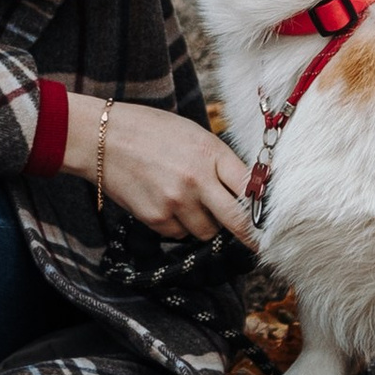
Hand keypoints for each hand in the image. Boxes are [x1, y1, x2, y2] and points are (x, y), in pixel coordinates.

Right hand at [75, 95, 257, 247]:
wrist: (102, 138)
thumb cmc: (151, 131)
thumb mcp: (193, 135)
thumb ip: (220, 162)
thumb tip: (246, 191)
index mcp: (210, 153)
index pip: (250, 189)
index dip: (263, 208)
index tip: (272, 222)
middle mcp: (196, 181)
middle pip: (237, 222)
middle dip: (249, 235)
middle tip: (258, 244)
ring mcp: (175, 203)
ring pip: (207, 231)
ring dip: (204, 223)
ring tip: (187, 201)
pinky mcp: (156, 219)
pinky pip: (180, 234)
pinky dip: (178, 225)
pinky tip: (165, 202)